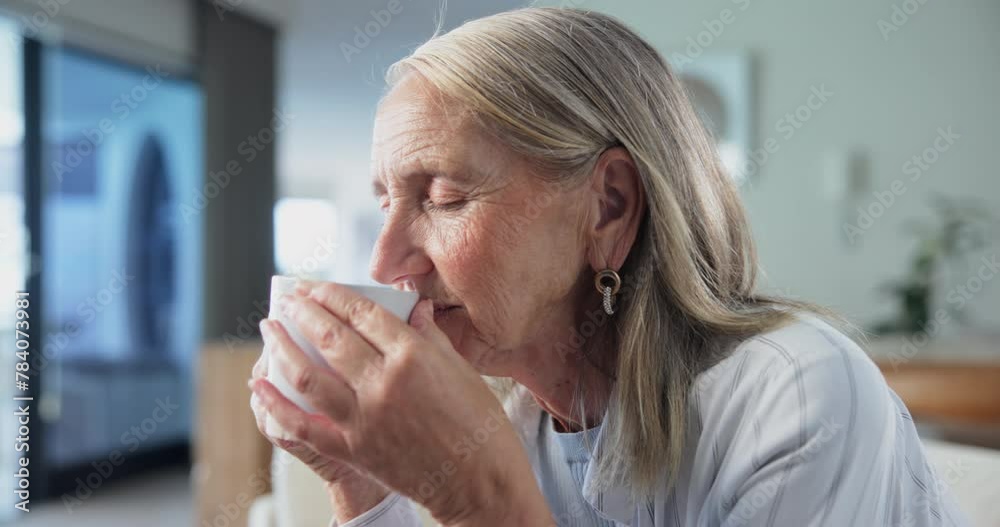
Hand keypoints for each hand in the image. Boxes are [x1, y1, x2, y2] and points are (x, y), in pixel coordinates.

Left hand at [249, 281, 551, 525]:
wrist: (478, 480)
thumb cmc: (478, 423)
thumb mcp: (460, 368)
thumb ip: (429, 333)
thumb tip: (413, 303)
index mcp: (413, 356)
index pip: (363, 313)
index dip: (334, 295)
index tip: (317, 287)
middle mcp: (384, 383)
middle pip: (331, 337)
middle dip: (303, 312)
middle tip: (290, 299)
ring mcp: (364, 418)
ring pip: (308, 376)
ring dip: (282, 348)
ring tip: (270, 330)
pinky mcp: (353, 449)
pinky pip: (304, 425)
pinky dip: (276, 404)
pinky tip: (260, 385)